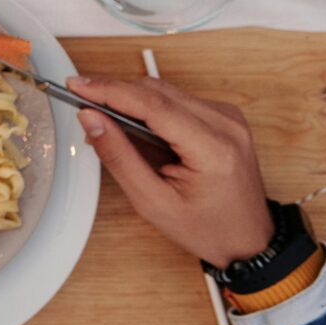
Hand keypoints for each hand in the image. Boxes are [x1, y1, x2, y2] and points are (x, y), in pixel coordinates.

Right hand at [69, 74, 275, 268]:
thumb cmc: (207, 228)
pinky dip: (148, 106)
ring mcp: (228, 117)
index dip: (109, 90)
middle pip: (157, 91)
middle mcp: (226, 125)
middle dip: (114, 92)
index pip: (153, 105)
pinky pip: (176, 99)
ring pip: (165, 91)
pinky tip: (133, 125)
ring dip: (130, 99)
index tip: (76, 85)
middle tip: (81, 103)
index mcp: (213, 149)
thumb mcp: (153, 202)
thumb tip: (90, 118)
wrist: (249, 239)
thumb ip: (119, 157)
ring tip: (104, 119)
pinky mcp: (223, 116)